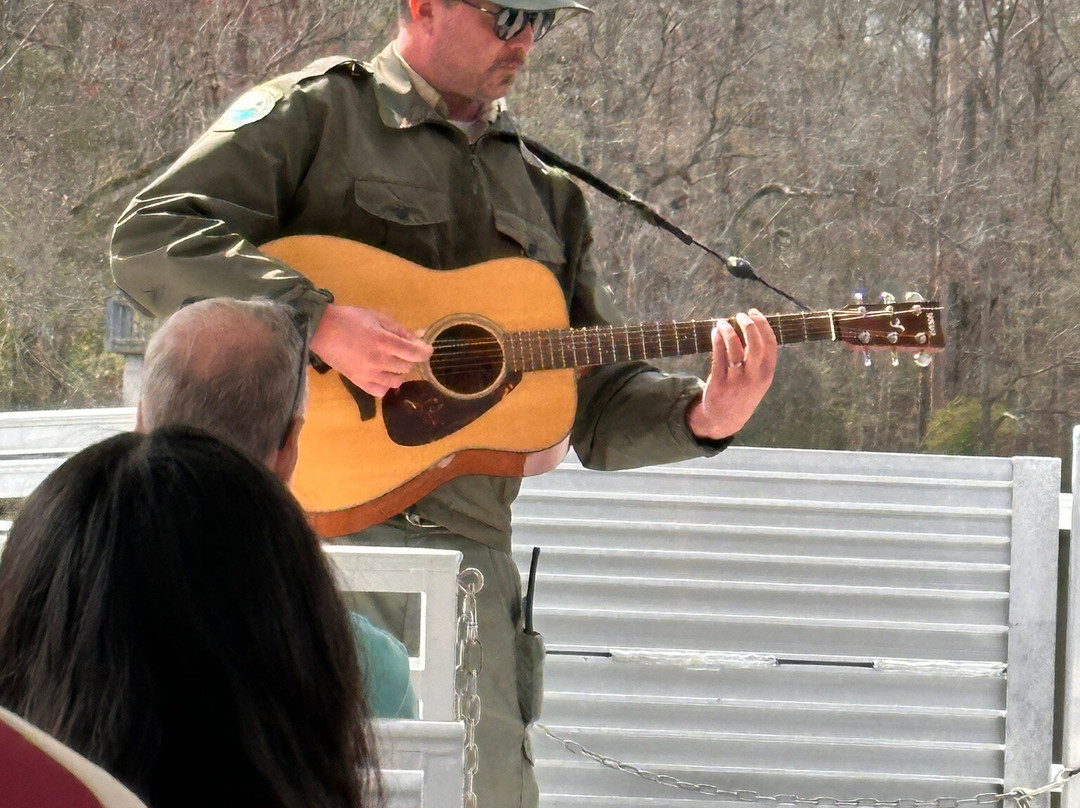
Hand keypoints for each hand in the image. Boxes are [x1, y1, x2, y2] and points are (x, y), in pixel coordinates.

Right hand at [310, 303, 432, 396]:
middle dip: (409, 359)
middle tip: (401, 351)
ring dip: (399, 373)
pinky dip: (385, 386)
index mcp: (384, 341)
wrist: (321, 330)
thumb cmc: (350, 319)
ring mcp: (368, 374)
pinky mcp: (358, 382)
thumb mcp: (377, 317)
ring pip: (396, 381)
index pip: (415, 353)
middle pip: (407, 367)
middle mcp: (379, 360)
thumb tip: (419, 339)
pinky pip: (380, 391)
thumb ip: (399, 330)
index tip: (426, 350)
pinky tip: (382, 376)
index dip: (425, 352)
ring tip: (392, 363)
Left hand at [686, 309, 776, 439]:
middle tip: (740, 315)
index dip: (762, 324)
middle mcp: (754, 376)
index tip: (753, 312)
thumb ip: (758, 356)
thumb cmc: (743, 391)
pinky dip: (717, 340)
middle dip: (748, 325)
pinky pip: (718, 356)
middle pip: (755, 344)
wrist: (726, 418)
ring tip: (722, 323)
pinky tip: (715, 332)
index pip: (770, 343)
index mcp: (767, 373)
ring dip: (728, 331)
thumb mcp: (758, 378)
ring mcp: (736, 380)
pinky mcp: (719, 383)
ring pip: (734, 348)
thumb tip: (751, 325)